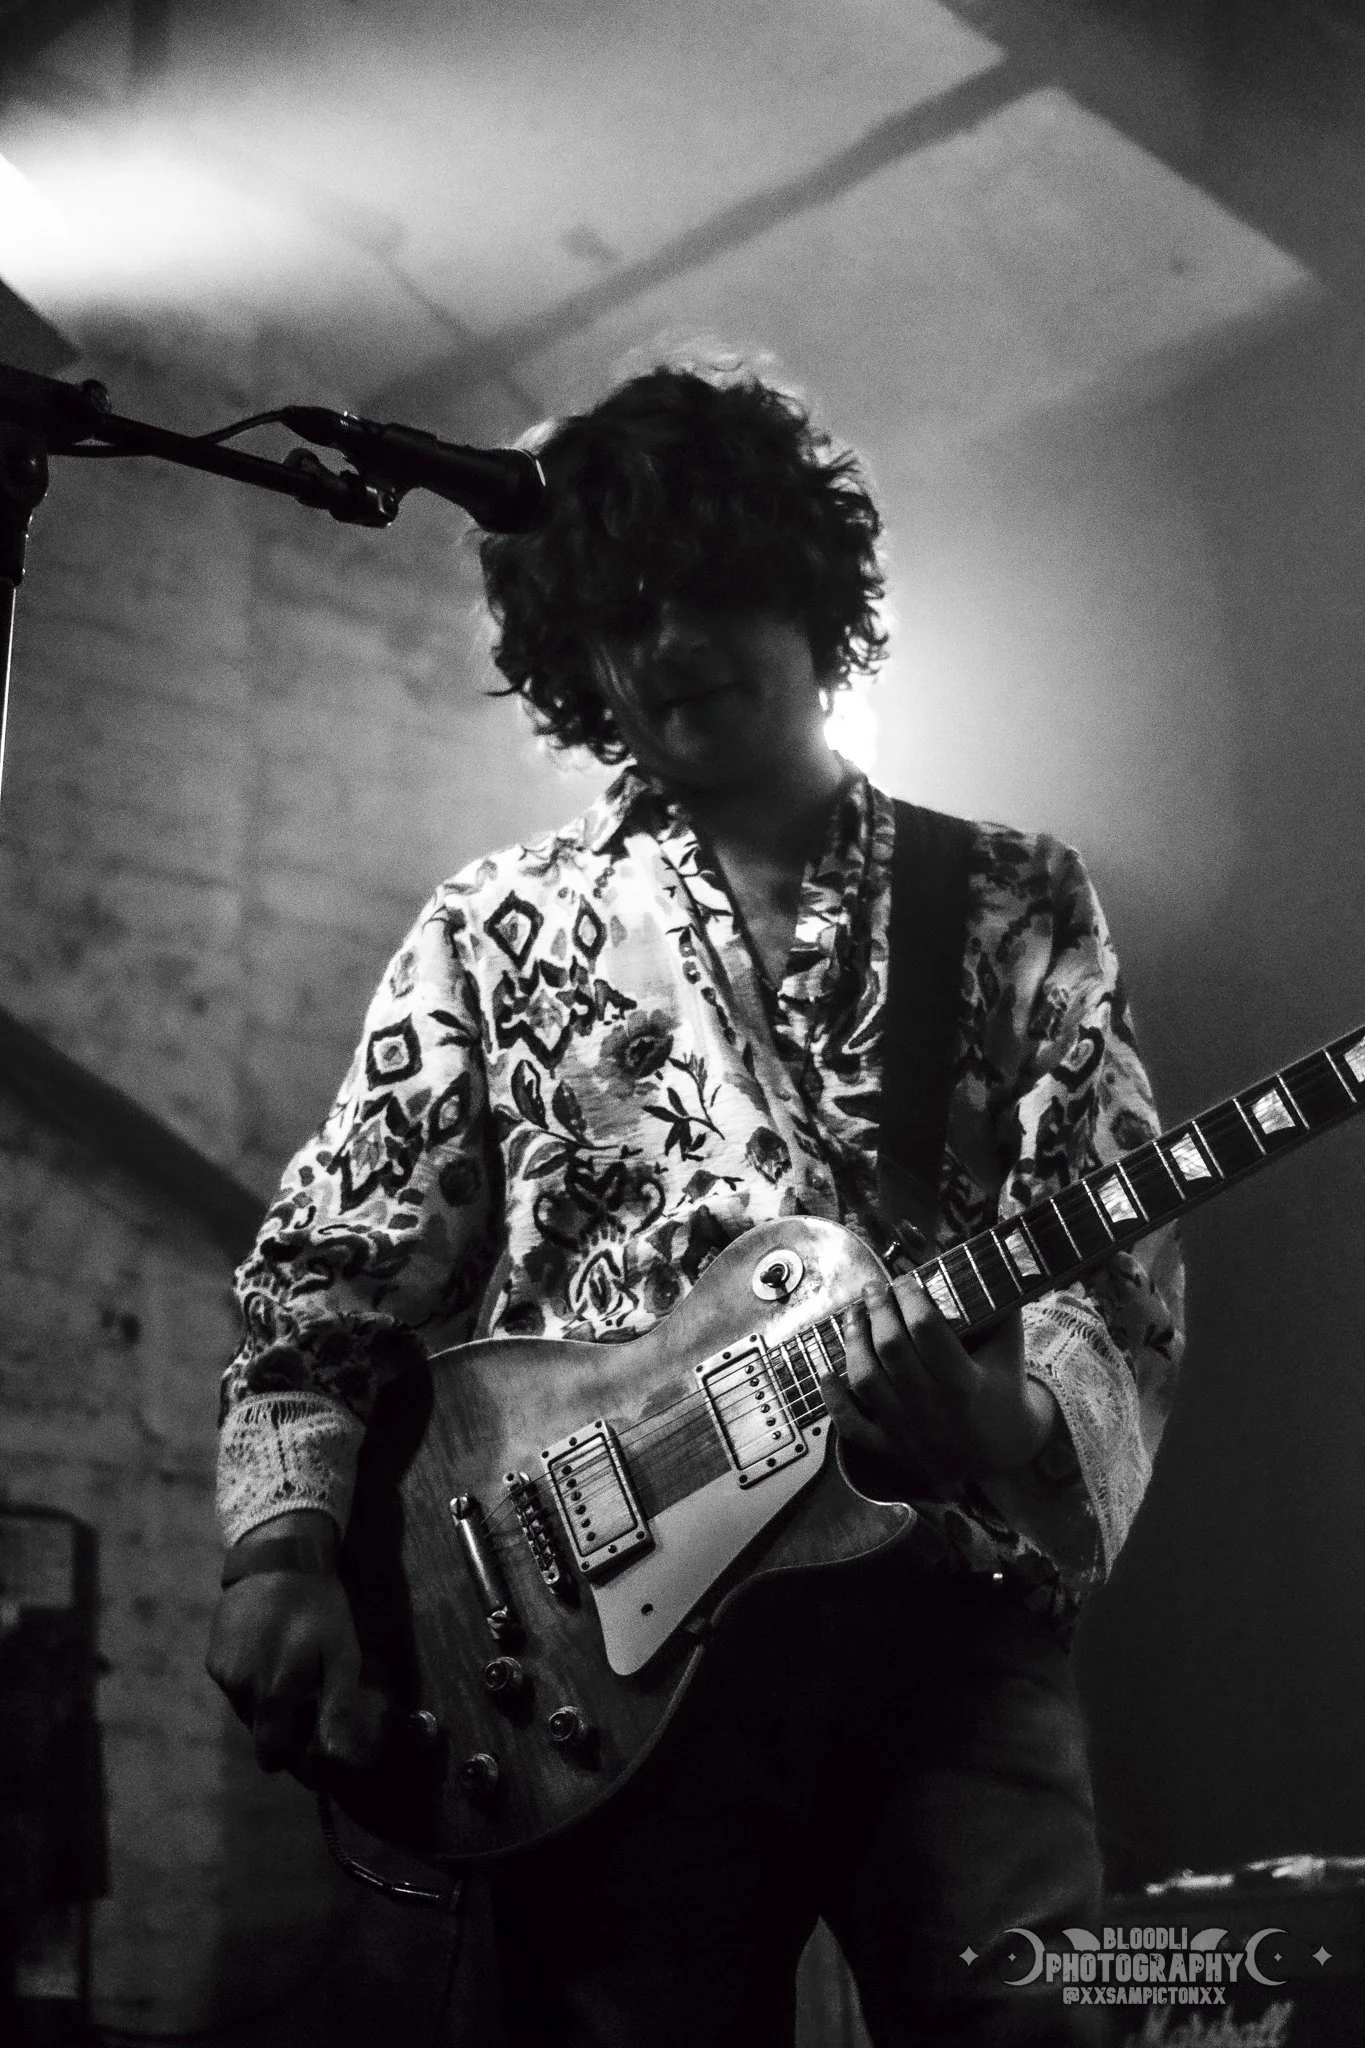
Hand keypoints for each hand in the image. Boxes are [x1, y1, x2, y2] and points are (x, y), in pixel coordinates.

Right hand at [205, 1512, 384, 1784]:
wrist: (278, 1557)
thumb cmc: (319, 1607)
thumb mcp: (342, 1654)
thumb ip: (336, 1708)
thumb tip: (333, 1759)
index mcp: (274, 1693)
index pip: (274, 1756)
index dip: (295, 1758)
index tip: (314, 1744)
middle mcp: (241, 1690)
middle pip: (260, 1735)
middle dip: (283, 1729)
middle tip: (308, 1700)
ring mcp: (223, 1674)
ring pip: (246, 1712)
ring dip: (267, 1705)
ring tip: (290, 1670)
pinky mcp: (213, 1658)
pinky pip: (234, 1688)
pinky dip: (251, 1682)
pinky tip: (268, 1653)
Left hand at [817, 1283, 1056, 1490]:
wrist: (1003, 1455)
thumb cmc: (1003, 1393)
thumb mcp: (1010, 1352)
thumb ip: (1000, 1311)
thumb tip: (983, 1266)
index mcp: (964, 1381)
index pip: (926, 1328)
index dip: (909, 1297)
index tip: (903, 1279)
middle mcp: (931, 1406)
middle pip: (891, 1348)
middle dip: (877, 1310)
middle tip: (873, 1289)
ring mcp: (906, 1430)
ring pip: (865, 1380)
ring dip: (852, 1342)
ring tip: (852, 1316)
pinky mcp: (889, 1448)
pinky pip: (851, 1425)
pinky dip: (833, 1400)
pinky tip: (826, 1373)